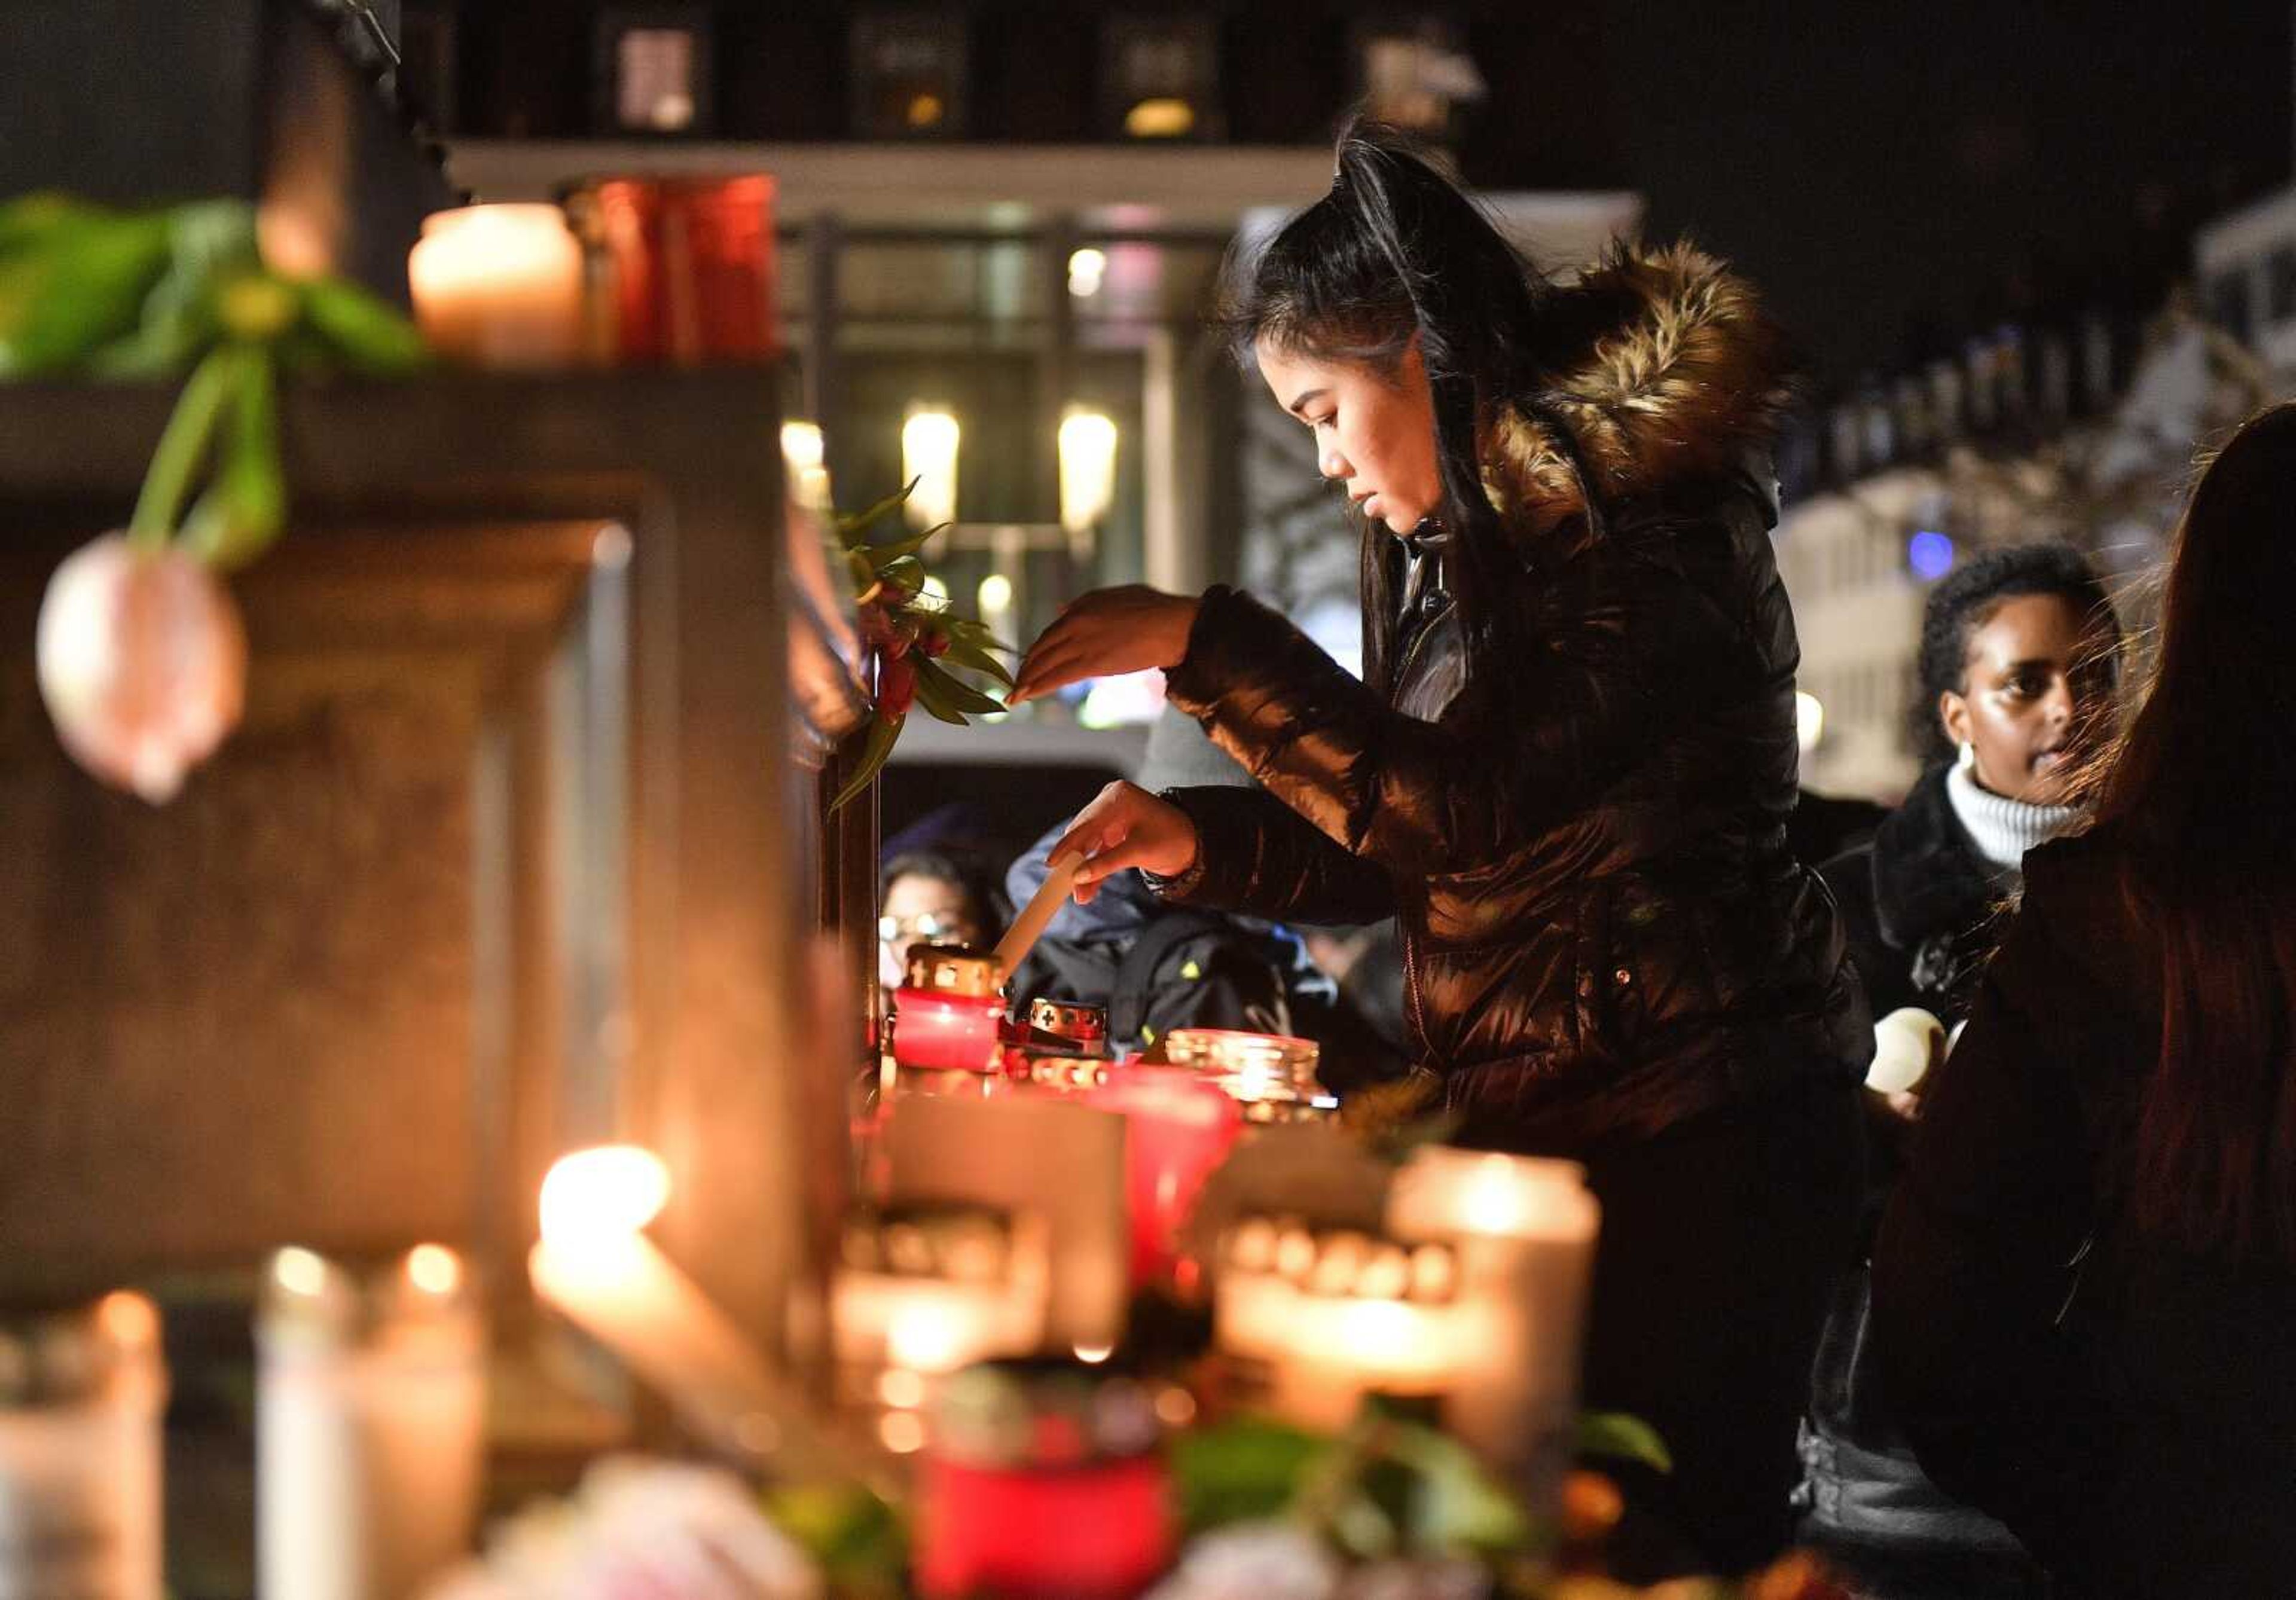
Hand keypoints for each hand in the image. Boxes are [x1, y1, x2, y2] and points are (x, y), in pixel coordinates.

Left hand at [1008, 585, 1199, 705]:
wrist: (1174, 626)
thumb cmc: (1152, 609)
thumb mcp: (1113, 596)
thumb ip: (1084, 604)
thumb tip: (1061, 610)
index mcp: (1081, 608)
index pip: (1050, 633)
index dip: (1036, 651)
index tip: (1029, 663)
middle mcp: (1076, 623)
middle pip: (1042, 650)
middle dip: (1026, 669)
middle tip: (1015, 683)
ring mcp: (1083, 643)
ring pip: (1045, 665)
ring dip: (1026, 682)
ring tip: (1014, 696)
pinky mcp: (1093, 663)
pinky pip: (1058, 677)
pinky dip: (1038, 687)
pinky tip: (1026, 696)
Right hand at [1049, 781, 1199, 904]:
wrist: (1192, 842)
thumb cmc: (1171, 839)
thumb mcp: (1139, 852)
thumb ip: (1106, 864)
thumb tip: (1077, 878)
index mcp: (1119, 797)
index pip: (1086, 823)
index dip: (1067, 846)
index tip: (1052, 864)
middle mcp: (1110, 800)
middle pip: (1082, 833)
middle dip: (1074, 862)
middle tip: (1060, 884)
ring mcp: (1109, 814)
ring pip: (1087, 844)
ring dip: (1083, 869)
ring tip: (1078, 895)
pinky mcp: (1111, 829)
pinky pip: (1096, 849)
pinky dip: (1093, 868)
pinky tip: (1086, 889)